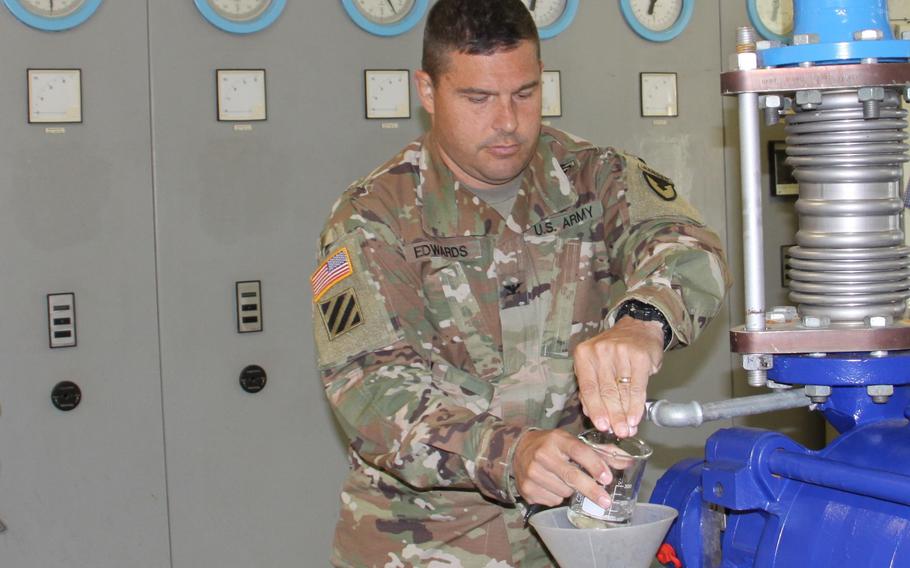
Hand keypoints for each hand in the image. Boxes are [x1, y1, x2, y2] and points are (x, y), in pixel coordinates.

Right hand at [512, 429, 612, 507]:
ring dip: (571, 491)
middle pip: (572, 476)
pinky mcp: (526, 489)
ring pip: (564, 491)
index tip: (607, 478)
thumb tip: (628, 461)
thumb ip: (600, 451)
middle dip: (591, 490)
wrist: (518, 450)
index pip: (579, 451)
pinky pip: (552, 500)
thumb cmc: (552, 446)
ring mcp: (532, 472)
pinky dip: (558, 497)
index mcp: (556, 439)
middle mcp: (542, 454)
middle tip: (605, 501)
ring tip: (565, 480)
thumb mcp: (572, 441)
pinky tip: (552, 486)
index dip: (595, 465)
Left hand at [573, 317, 664, 436]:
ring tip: (628, 429)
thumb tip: (591, 414)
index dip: (595, 410)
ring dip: (625, 414)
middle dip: (612, 416)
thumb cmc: (615, 351)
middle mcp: (599, 351)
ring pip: (621, 391)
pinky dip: (637, 405)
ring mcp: (619, 352)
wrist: (639, 329)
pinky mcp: (639, 356)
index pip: (588, 388)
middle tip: (618, 432)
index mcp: (584, 354)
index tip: (601, 426)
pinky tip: (636, 417)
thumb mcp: (597, 364)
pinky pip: (637, 386)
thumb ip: (592, 387)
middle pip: (605, 391)